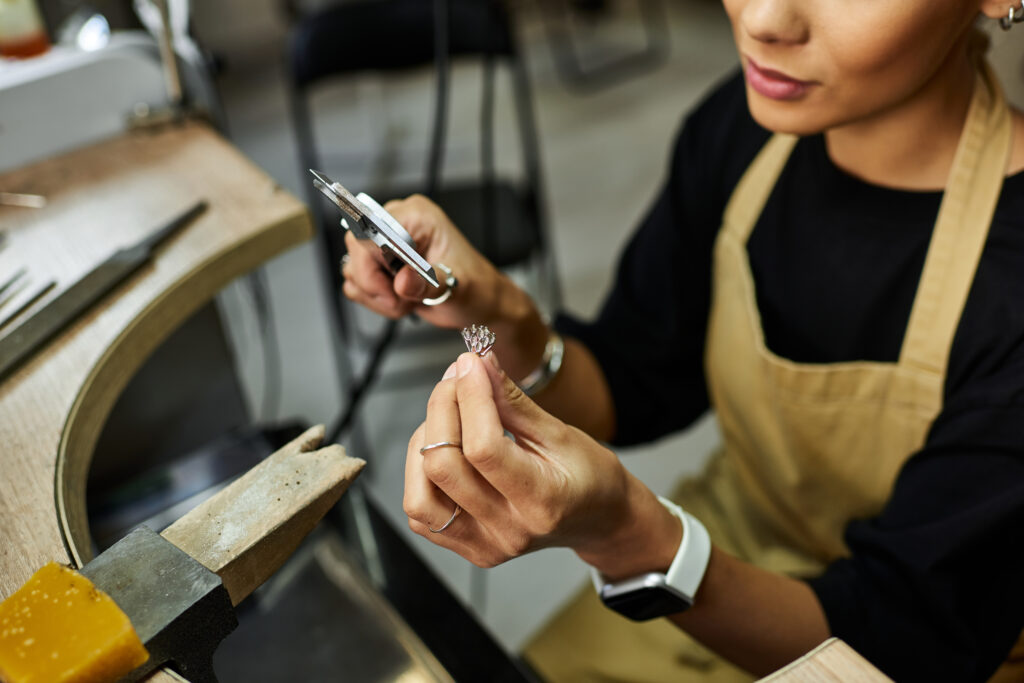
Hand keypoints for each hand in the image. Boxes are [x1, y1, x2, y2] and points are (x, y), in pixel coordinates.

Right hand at [340, 194, 504, 329]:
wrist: (477, 302)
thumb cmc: (474, 287)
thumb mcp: (457, 286)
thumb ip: (427, 283)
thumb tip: (402, 281)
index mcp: (416, 216)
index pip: (370, 231)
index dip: (372, 265)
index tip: (392, 289)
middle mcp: (398, 225)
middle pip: (356, 250)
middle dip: (375, 284)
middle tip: (402, 298)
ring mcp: (386, 245)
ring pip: (353, 270)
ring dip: (377, 295)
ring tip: (406, 299)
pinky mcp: (380, 265)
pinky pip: (356, 283)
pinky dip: (374, 299)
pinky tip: (399, 300)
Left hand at [403, 351, 680, 576]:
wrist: (597, 518)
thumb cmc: (587, 474)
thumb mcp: (559, 432)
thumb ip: (512, 401)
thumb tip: (478, 364)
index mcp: (540, 501)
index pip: (483, 447)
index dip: (469, 397)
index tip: (471, 363)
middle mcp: (507, 530)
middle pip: (444, 466)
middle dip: (442, 408)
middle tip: (458, 378)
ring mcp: (484, 545)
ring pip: (419, 494)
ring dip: (425, 442)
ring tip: (449, 416)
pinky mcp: (467, 549)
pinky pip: (421, 512)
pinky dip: (420, 474)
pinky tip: (445, 449)